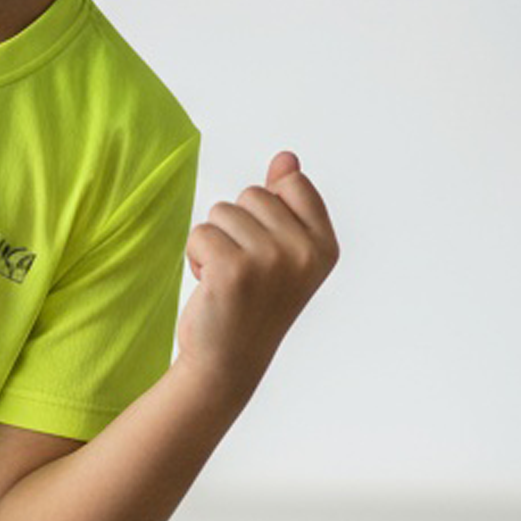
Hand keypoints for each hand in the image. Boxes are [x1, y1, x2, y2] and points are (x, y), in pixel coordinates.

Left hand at [177, 151, 338, 403]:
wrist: (227, 363)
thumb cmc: (252, 303)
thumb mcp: (282, 252)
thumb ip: (287, 202)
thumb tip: (286, 157)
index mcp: (325, 245)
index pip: (292, 183)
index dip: (266, 211)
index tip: (268, 251)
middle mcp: (304, 252)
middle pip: (252, 194)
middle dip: (236, 227)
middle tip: (244, 271)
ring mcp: (271, 260)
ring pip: (221, 212)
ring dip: (214, 242)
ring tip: (227, 278)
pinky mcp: (233, 270)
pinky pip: (200, 233)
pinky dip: (195, 256)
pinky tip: (210, 285)